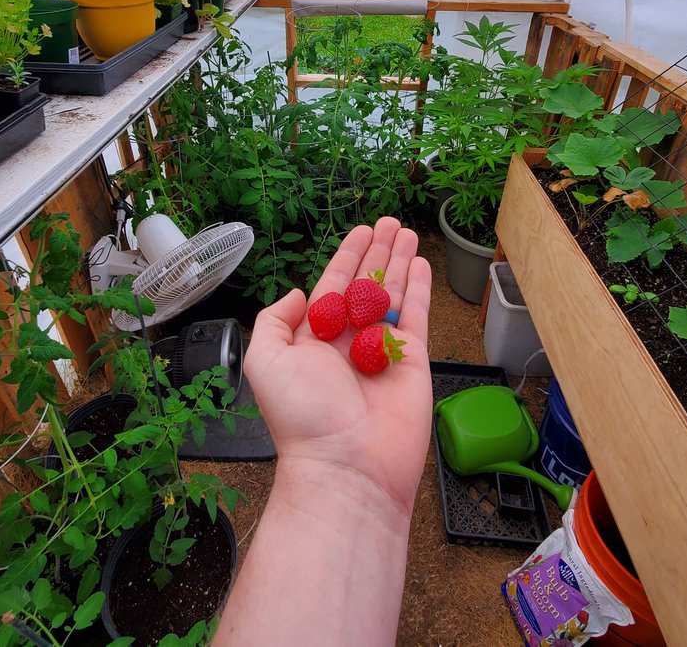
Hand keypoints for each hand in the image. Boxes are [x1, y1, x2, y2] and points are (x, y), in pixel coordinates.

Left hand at [244, 217, 433, 513]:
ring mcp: (383, 350)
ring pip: (393, 294)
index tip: (359, 231)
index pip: (332, 286)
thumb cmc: (303, 417)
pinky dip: (420, 289)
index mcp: (314, 340)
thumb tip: (297, 294)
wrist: (347, 465)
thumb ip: (276, 320)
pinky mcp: (413, 361)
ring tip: (405, 230)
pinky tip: (420, 263)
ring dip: (398, 261)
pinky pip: (418, 316)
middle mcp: (349, 343)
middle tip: (388, 221)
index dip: (346, 257)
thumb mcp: (266, 360)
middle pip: (365, 285)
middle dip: (376, 253)